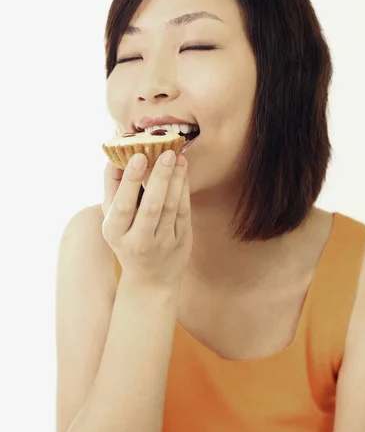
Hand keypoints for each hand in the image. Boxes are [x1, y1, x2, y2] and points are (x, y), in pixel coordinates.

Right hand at [102, 150, 191, 288]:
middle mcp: (138, 241)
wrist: (150, 279)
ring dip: (176, 180)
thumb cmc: (127, 238)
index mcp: (115, 232)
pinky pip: (183, 212)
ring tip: (178, 157)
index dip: (130, 180)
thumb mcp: (113, 218)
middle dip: (159, 178)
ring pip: (170, 208)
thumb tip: (116, 155)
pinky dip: (183, 190)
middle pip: (151, 207)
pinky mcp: (181, 242)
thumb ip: (113, 187)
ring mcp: (162, 243)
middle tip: (166, 153)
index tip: (138, 156)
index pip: (123, 205)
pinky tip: (183, 172)